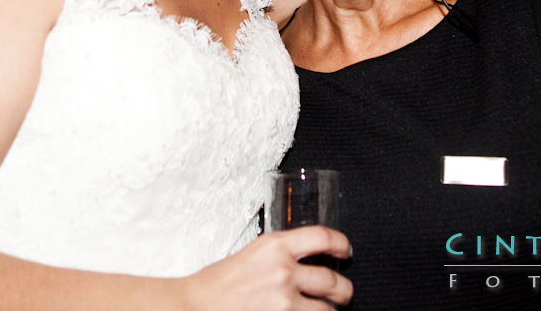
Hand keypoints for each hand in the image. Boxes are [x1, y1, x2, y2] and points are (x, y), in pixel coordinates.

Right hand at [181, 226, 352, 310]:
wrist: (195, 307)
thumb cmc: (216, 284)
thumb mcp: (251, 255)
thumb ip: (279, 256)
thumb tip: (303, 261)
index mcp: (275, 246)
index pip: (323, 237)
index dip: (341, 243)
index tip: (346, 250)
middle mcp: (284, 271)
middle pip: (333, 280)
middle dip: (344, 290)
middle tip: (343, 293)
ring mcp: (285, 301)